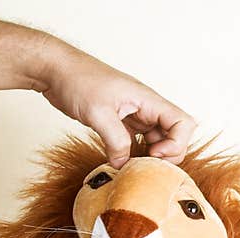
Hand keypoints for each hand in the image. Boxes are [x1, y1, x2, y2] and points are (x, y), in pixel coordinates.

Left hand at [39, 47, 196, 168]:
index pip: (183, 123)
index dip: (176, 143)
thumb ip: (115, 141)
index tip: (153, 153)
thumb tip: (123, 164)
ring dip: (151, 156)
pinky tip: (122, 160)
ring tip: (133, 165)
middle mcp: (146, 107)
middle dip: (167, 154)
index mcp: (147, 100)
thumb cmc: (78, 79)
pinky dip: (135, 153)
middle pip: (175, 134)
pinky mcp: (122, 121)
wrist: (56, 70)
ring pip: (158, 139)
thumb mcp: (98, 113)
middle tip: (145, 164)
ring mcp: (135, 114)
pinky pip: (139, 141)